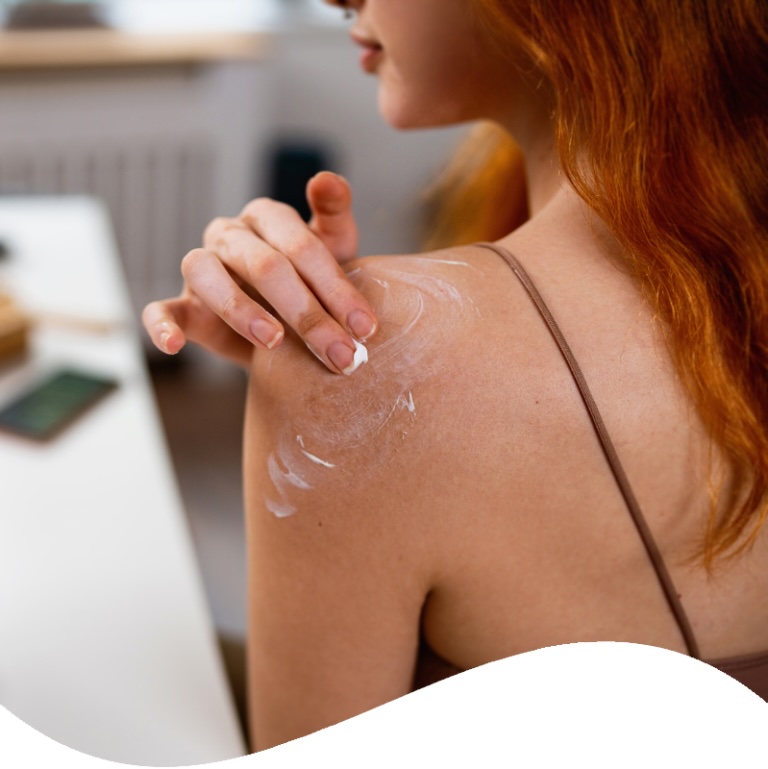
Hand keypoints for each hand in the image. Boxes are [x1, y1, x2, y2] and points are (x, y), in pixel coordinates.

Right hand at [142, 172, 376, 372]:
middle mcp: (230, 235)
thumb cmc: (311, 281)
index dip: (336, 288)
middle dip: (307, 314)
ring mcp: (201, 268)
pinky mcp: (184, 304)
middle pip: (264, 265)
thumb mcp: (334, 249)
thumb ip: (334, 214)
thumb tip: (328, 179)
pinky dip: (162, 325)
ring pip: (208, 276)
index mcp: (268, 217)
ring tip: (274, 341)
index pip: (301, 246)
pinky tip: (175, 343)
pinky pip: (160, 309)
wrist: (286, 325)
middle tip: (339, 353)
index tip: (365, 328)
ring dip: (242, 311)